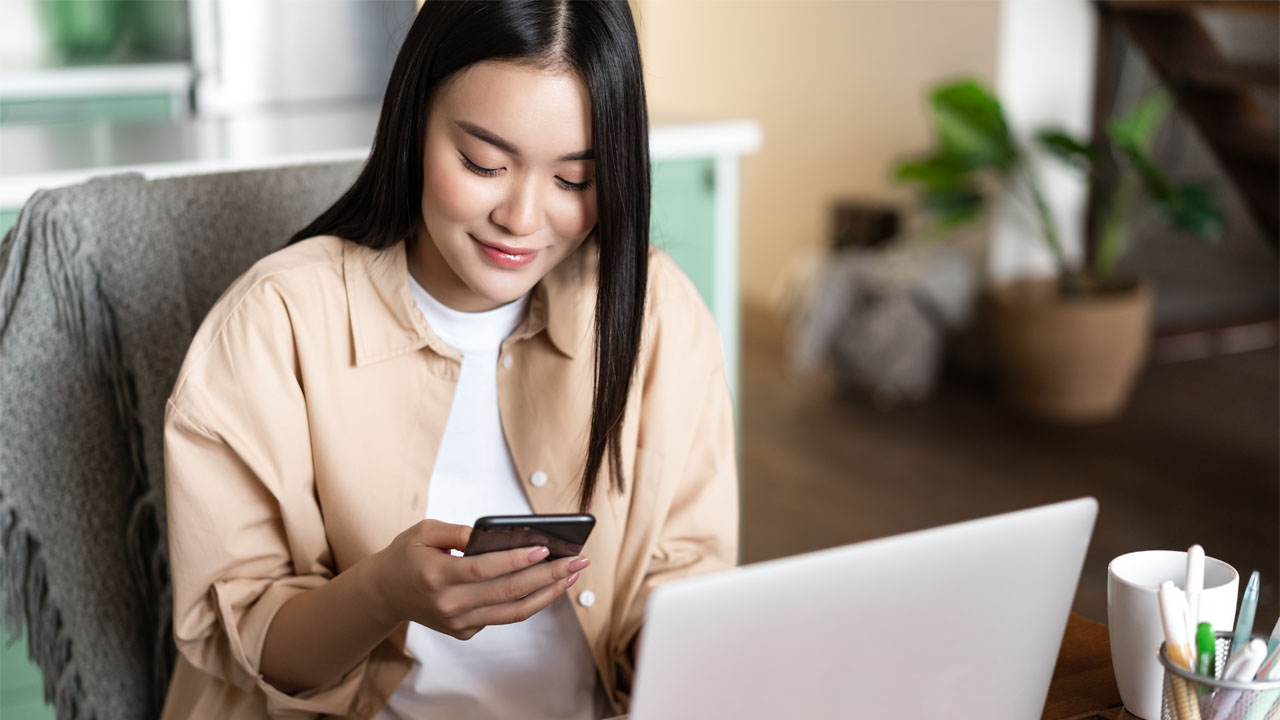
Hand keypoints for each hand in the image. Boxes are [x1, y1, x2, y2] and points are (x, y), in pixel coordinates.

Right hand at [371, 519, 587, 639]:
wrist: (385, 594)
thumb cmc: (407, 556)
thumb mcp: (424, 532)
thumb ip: (458, 532)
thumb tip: (497, 534)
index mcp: (436, 576)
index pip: (483, 569)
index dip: (515, 559)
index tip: (545, 547)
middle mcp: (449, 605)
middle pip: (508, 592)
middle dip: (548, 575)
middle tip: (577, 560)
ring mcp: (458, 623)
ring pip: (513, 612)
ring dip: (548, 593)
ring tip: (571, 574)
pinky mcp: (464, 632)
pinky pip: (503, 616)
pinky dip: (528, 601)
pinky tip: (547, 584)